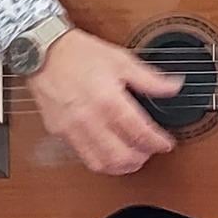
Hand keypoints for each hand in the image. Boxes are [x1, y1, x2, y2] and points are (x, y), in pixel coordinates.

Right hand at [29, 27, 183, 175]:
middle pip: (121, 156)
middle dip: (141, 159)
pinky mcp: (60, 132)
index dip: (158, 143)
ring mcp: (72, 128)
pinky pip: (82, 155)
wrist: (44, 52)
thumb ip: (149, 79)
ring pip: (101, 163)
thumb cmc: (80, 54)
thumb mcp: (121, 60)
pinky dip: (100, 159)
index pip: (140, 133)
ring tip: (131, 157)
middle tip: (149, 152)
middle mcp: (90, 119)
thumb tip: (174, 87)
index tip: (166, 143)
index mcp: (109, 100)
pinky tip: (108, 151)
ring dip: (120, 166)